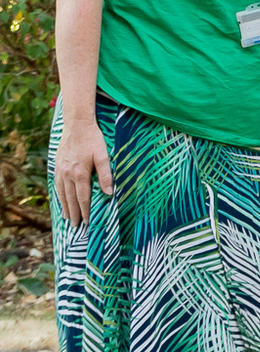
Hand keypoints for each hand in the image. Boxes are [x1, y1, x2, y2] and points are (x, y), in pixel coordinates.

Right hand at [53, 107, 112, 225]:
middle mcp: (67, 174)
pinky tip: (61, 199)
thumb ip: (106, 175)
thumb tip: (110, 193)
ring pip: (62, 193)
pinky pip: (57, 184)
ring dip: (65, 206)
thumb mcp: (103, 155)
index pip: (83, 198)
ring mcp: (60, 170)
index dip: (86, 211)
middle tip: (77, 226)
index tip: (88, 222)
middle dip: (75, 213)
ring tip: (68, 217)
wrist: (77, 125)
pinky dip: (59, 194)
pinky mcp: (57, 165)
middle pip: (71, 198)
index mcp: (80, 173)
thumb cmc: (93, 139)